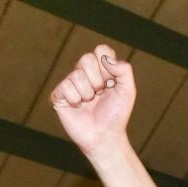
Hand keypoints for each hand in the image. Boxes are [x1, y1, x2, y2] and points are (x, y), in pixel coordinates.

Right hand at [51, 44, 135, 160]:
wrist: (105, 136)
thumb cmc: (116, 114)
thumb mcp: (128, 91)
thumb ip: (124, 70)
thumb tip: (106, 58)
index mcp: (100, 68)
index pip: (101, 50)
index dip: (107, 67)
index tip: (112, 83)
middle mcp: (84, 72)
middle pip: (86, 59)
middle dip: (98, 80)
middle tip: (100, 94)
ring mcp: (70, 83)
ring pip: (76, 75)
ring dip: (88, 93)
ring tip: (90, 103)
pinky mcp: (59, 95)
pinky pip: (65, 87)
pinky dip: (75, 100)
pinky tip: (78, 107)